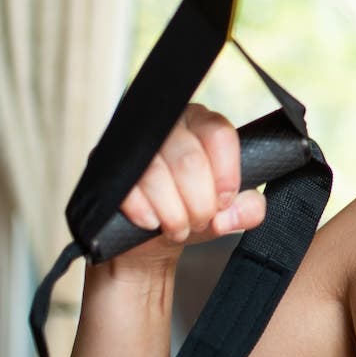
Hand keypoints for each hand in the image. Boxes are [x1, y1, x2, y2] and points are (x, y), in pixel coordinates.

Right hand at [115, 103, 267, 269]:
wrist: (153, 233)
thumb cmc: (194, 209)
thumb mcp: (227, 211)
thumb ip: (247, 209)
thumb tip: (229, 215)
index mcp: (203, 122)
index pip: (219, 134)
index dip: (225, 175)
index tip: (224, 202)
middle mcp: (169, 123)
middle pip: (189, 160)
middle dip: (199, 203)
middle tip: (199, 222)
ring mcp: (134, 142)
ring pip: (156, 173)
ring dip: (172, 213)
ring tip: (178, 228)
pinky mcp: (108, 164)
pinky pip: (126, 187)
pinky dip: (144, 212)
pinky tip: (151, 222)